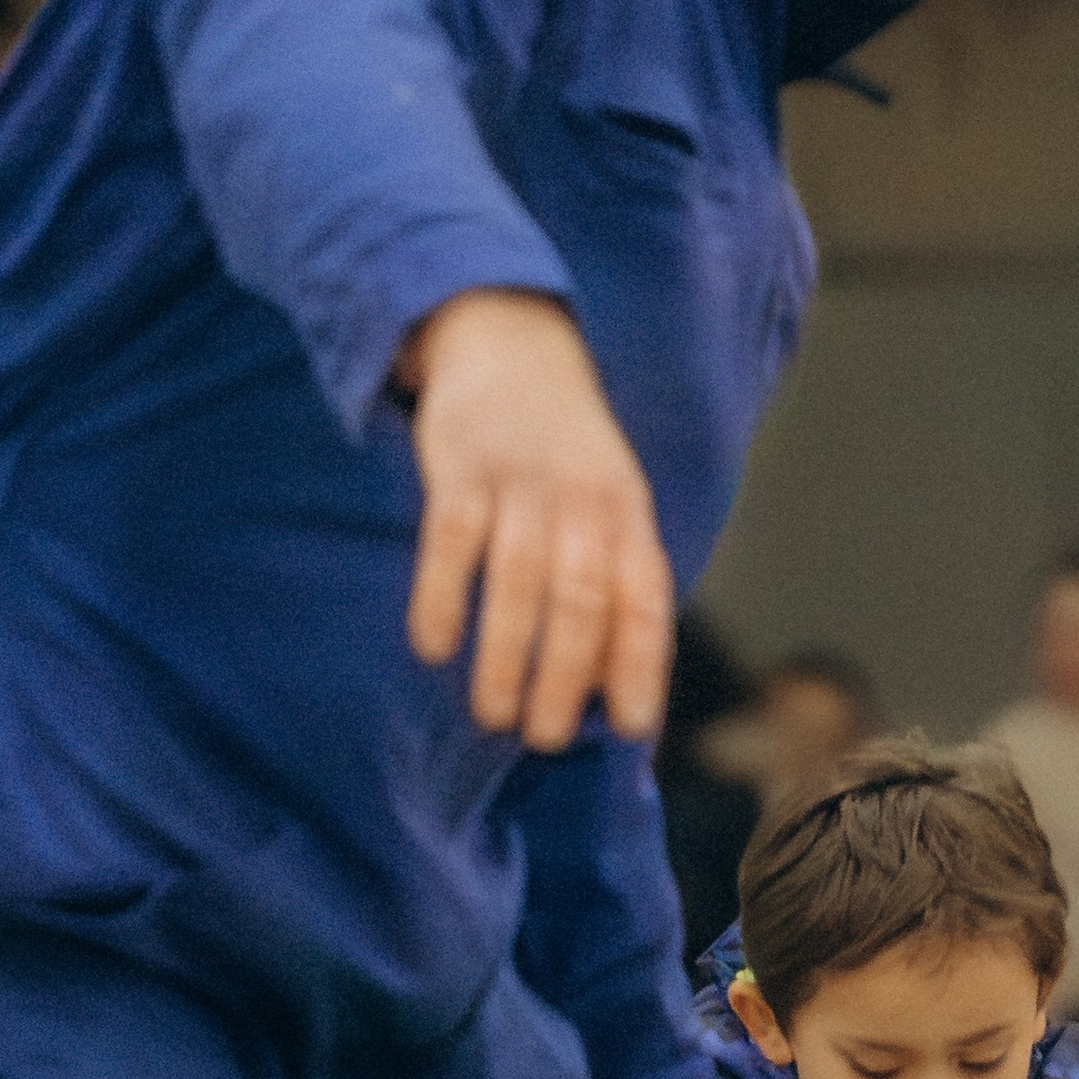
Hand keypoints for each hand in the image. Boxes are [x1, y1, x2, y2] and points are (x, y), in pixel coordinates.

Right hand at [402, 290, 673, 747]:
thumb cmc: (565, 452)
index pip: (644, 597)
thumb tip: (610, 693)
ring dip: (505, 656)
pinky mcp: (459, 465)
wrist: (509, 340)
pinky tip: (433, 649)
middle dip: (565, 677)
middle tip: (543, 738)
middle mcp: (582, 497)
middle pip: (582, 599)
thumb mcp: (611, 502)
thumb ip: (616, 581)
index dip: (640, 665)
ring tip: (492, 715)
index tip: (629, 728)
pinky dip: (442, 597)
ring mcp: (520, 480)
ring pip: (519, 578)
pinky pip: (450, 540)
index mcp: (629, 513)